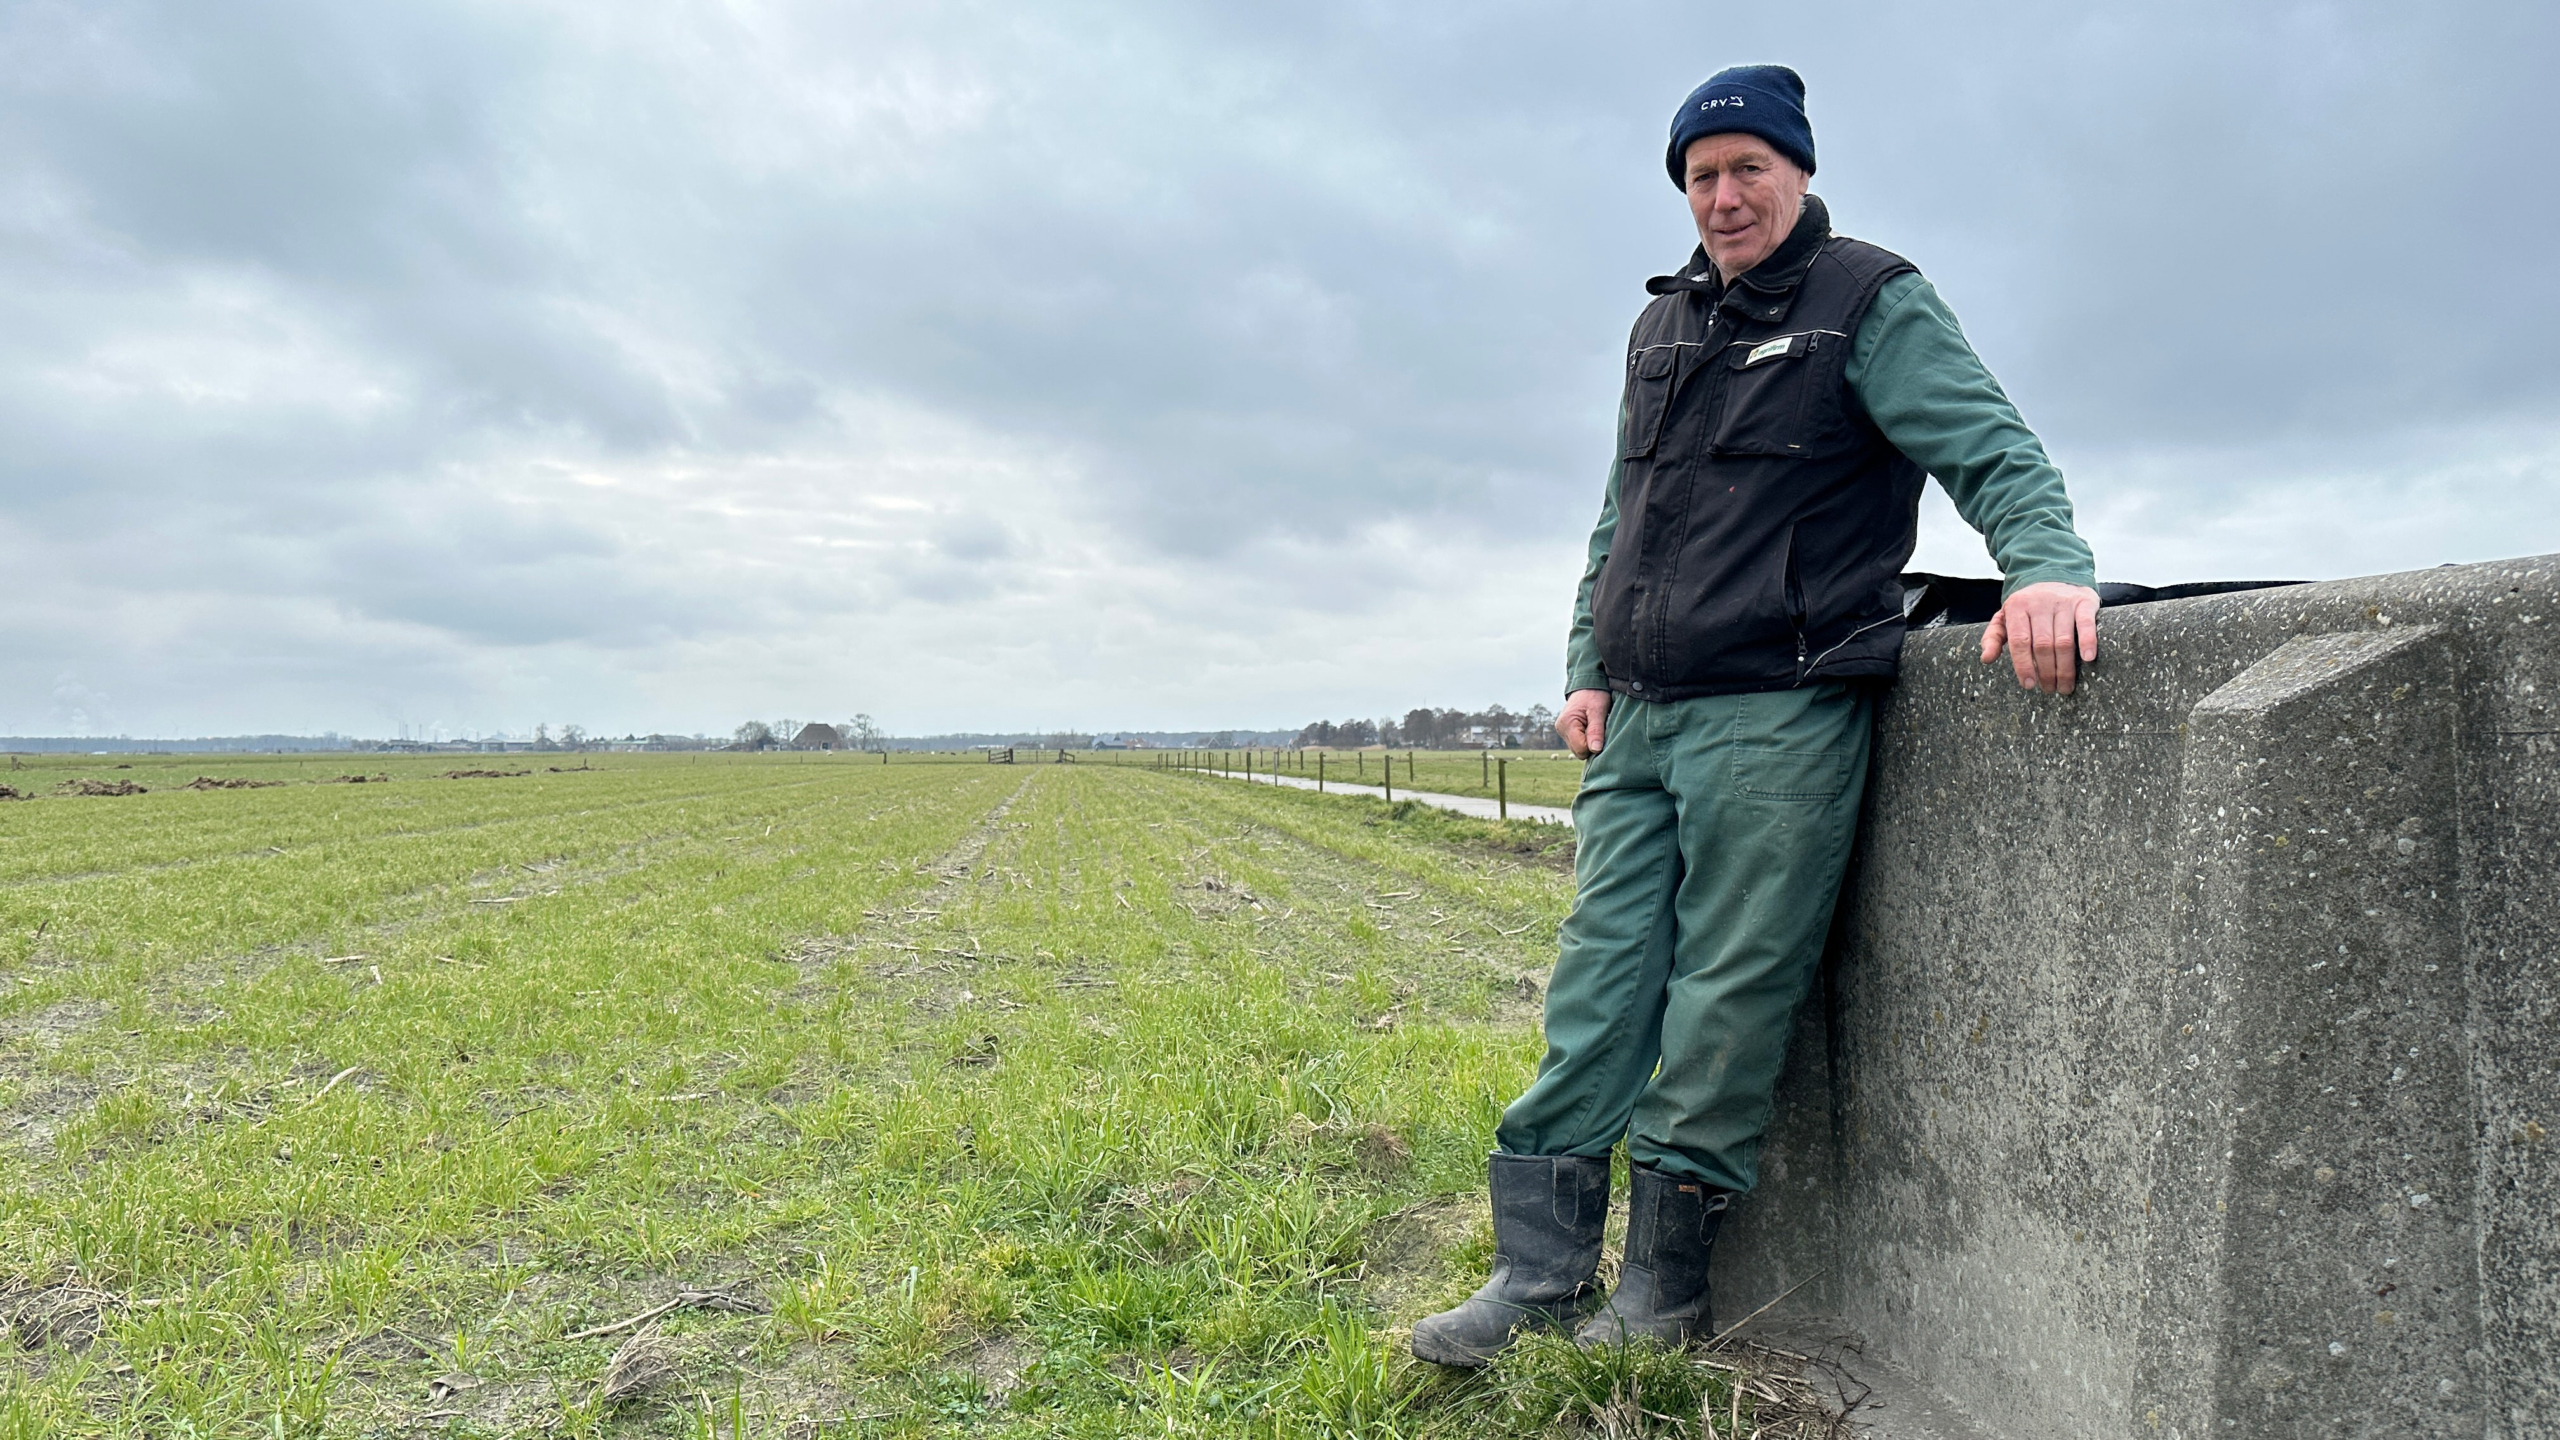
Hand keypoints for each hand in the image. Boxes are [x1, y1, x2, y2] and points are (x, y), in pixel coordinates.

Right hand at [1558, 689, 1611, 758]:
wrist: (1588, 685)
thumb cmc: (1595, 694)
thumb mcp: (1598, 710)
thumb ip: (1596, 730)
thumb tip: (1595, 750)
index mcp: (1567, 723)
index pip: (1581, 749)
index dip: (1595, 746)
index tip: (1603, 734)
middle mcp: (1561, 728)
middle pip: (1579, 752)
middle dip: (1592, 745)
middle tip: (1601, 730)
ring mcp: (1562, 731)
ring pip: (1578, 749)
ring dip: (1589, 743)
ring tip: (1596, 728)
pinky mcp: (1566, 731)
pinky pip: (1577, 744)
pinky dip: (1586, 740)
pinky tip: (1591, 729)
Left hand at [1980, 581, 2100, 693]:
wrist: (2055, 575)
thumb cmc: (2028, 606)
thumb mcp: (2005, 617)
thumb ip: (1993, 637)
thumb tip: (1986, 658)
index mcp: (2018, 607)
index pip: (2020, 641)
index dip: (2023, 665)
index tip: (2029, 685)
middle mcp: (2040, 603)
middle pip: (2043, 645)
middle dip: (2046, 672)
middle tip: (2050, 689)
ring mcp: (2063, 602)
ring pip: (2063, 640)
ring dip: (2064, 668)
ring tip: (2065, 686)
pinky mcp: (2084, 602)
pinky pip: (2086, 624)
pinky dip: (2087, 641)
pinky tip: (2088, 659)